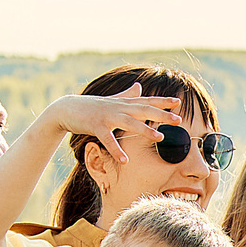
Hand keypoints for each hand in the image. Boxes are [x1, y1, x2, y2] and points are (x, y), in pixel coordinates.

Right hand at [42, 85, 185, 157]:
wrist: (66, 109)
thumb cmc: (92, 106)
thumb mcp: (112, 100)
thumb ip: (127, 95)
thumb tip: (139, 86)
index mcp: (124, 103)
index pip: (147, 101)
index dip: (163, 101)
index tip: (179, 102)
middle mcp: (119, 108)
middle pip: (144, 110)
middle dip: (162, 115)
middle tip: (178, 120)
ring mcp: (107, 116)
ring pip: (130, 123)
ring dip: (145, 130)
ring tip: (160, 137)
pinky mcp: (96, 126)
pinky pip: (108, 140)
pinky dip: (116, 150)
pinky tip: (125, 160)